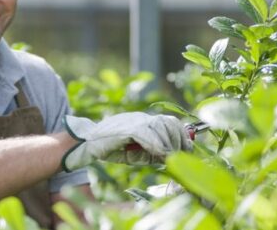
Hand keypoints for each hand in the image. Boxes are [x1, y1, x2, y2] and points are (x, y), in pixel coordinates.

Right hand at [61, 112, 191, 171]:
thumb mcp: (136, 153)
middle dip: (179, 140)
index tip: (189, 149)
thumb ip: (152, 153)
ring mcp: (133, 121)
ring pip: (160, 128)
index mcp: (144, 121)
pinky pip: (146, 135)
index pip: (169, 121)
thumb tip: (170, 157)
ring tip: (169, 157)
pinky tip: (160, 155)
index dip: (182, 134)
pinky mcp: (126, 128)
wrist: (87, 143)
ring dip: (168, 144)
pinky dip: (156, 146)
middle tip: (183, 155)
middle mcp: (141, 118)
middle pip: (168, 122)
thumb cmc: (110, 149)